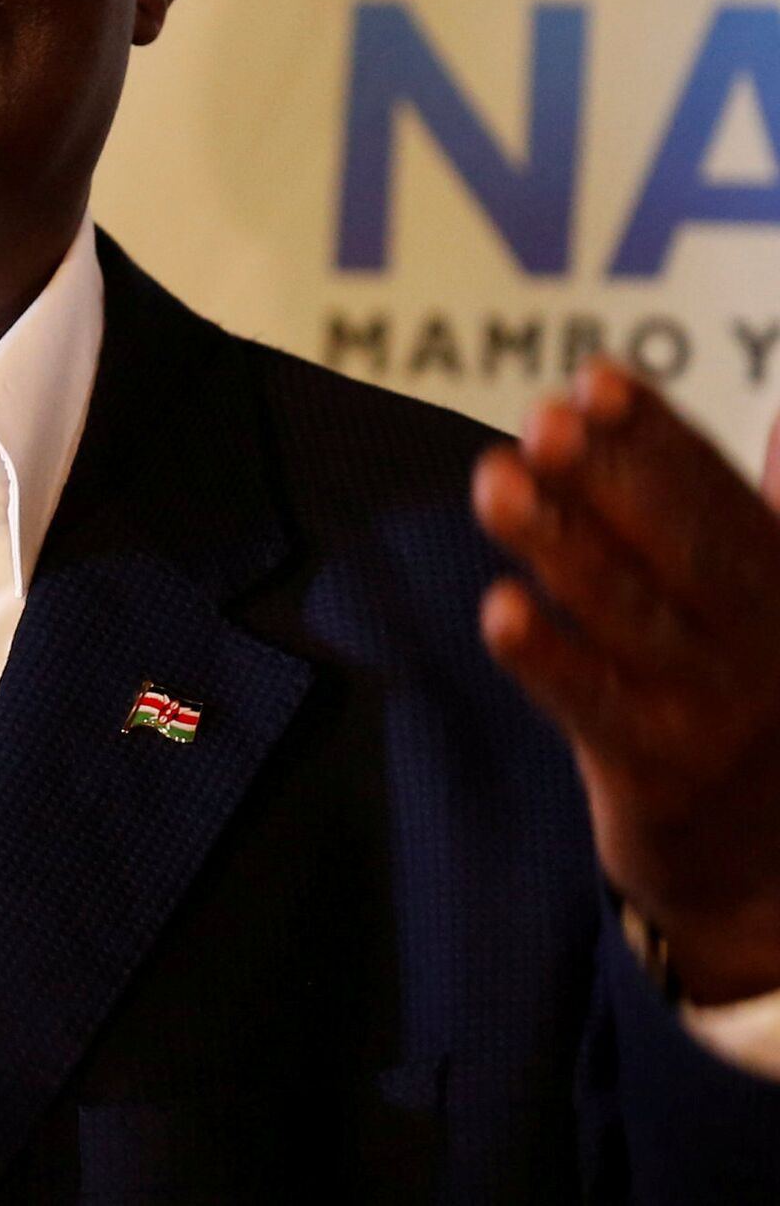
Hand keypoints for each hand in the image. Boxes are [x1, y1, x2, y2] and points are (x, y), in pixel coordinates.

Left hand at [473, 359, 779, 1004]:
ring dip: (561, 544)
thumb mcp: (768, 604)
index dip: (656, 434)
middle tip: (545, 419)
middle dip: (613, 477)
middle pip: (683, 547)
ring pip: (630, 616)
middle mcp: (765, 644)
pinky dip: (550, 659)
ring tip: (495, 482)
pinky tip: (500, 609)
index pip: (714, 493)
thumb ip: (762, 511)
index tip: (597, 378)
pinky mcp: (662, 775)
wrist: (766, 869)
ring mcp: (716, 712)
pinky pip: (598, 708)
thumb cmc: (744, 701)